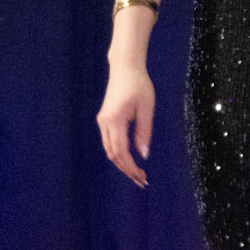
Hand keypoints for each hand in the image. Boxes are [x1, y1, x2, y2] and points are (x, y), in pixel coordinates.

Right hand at [97, 64, 153, 187]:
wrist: (125, 68)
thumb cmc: (139, 85)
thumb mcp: (146, 109)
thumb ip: (144, 132)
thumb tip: (143, 155)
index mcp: (115, 121)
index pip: (121, 152)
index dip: (131, 168)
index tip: (142, 177)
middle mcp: (104, 123)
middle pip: (113, 155)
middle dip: (127, 170)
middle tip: (142, 181)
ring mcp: (103, 121)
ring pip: (109, 150)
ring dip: (122, 164)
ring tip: (137, 174)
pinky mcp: (105, 119)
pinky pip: (110, 142)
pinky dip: (119, 154)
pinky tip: (130, 159)